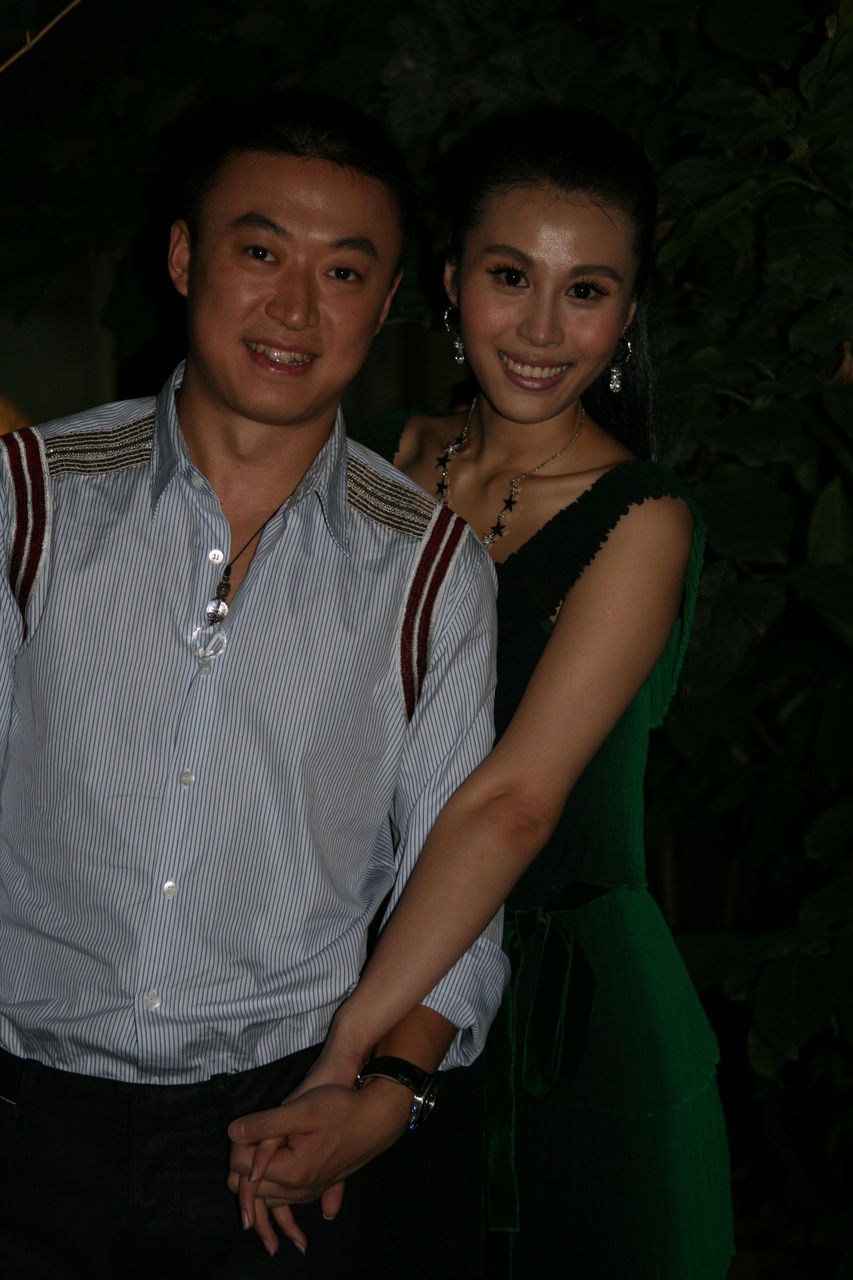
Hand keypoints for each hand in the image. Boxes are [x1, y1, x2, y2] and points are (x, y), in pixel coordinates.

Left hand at [228, 1078, 411, 1253]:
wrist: (375, 1119)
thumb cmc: (340, 1109)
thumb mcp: (301, 1110)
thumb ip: (264, 1124)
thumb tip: (233, 1132)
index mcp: (290, 1171)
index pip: (240, 1165)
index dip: (238, 1141)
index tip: (249, 1123)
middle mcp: (297, 1190)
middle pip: (246, 1187)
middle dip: (242, 1161)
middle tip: (252, 1133)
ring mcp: (307, 1193)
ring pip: (263, 1197)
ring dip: (254, 1178)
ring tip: (258, 1148)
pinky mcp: (316, 1190)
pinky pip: (282, 1201)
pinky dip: (271, 1191)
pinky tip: (270, 1175)